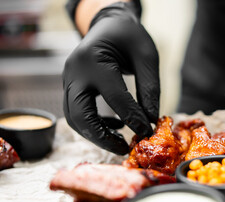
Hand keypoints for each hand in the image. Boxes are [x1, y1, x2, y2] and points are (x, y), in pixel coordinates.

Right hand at [63, 2, 159, 154]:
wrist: (108, 24)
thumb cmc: (129, 36)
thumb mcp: (147, 56)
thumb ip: (150, 88)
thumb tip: (150, 120)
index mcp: (94, 60)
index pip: (114, 97)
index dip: (133, 118)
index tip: (147, 132)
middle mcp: (75, 72)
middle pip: (80, 115)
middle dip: (102, 137)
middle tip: (123, 148)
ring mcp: (68, 80)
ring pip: (74, 118)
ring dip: (96, 134)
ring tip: (120, 141)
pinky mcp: (71, 86)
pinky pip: (77, 112)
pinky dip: (93, 124)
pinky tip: (115, 126)